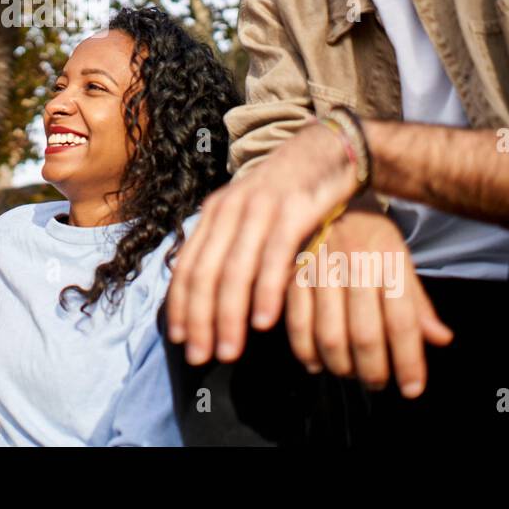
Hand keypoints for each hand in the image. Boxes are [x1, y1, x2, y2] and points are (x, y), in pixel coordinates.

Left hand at [166, 121, 360, 364]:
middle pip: (205, 273)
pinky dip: (266, 292)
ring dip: (228, 316)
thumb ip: (230, 246)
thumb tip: (209, 296)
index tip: (180, 339)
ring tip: (228, 352)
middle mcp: (230, 209)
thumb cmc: (289, 193)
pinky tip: (264, 322)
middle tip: (200, 358)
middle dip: (199, 320)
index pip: (187, 265)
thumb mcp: (249, 215)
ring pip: (233, 270)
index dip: (180, 305)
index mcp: (215, 212)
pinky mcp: (292, 210)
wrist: (328, 150)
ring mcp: (260, 209)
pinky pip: (274, 258)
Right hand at [285, 210, 451, 397]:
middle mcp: (353, 263)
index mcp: (386, 259)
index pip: (403, 321)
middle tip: (378, 384)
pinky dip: (305, 351)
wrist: (325, 193)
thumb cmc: (368, 234)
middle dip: (374, 370)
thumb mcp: (399, 257)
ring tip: (350, 373)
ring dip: (342, 366)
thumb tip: (441, 339)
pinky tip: (317, 362)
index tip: (412, 389)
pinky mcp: (289, 273)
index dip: (409, 361)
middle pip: (365, 334)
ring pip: (329, 335)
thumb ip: (417, 301)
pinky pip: (295, 323)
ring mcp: (317, 268)